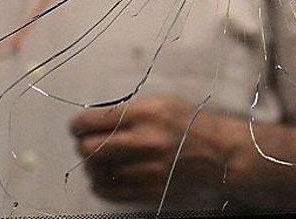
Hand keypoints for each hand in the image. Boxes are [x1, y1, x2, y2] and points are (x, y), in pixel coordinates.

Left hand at [69, 95, 229, 205]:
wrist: (218, 153)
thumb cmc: (188, 123)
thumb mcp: (161, 103)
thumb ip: (128, 110)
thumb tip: (94, 120)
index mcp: (146, 114)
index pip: (93, 121)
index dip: (77, 124)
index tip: (77, 127)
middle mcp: (144, 142)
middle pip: (89, 148)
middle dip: (82, 145)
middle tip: (86, 143)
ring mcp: (147, 170)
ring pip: (96, 172)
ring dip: (91, 166)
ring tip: (98, 160)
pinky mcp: (149, 191)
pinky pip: (110, 192)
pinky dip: (100, 184)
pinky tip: (104, 177)